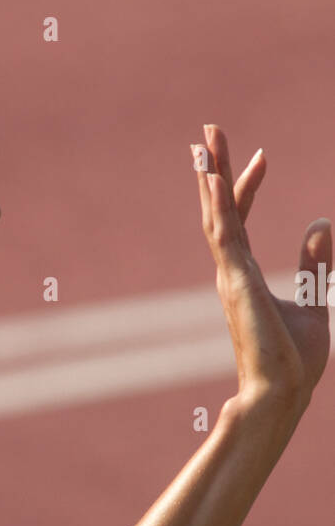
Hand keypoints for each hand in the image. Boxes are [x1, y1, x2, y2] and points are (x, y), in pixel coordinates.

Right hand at [194, 125, 330, 417]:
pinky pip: (224, 235)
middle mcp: (231, 273)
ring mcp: (230, 277)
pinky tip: (216, 177)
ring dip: (211, 177)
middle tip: (208, 132)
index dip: (247, 187)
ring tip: (205, 142)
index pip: (240, 221)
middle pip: (218, 210)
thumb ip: (313, 263)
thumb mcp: (313, 299)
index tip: (262, 156)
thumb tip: (319, 223)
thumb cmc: (294, 361)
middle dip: (214, 171)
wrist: (283, 393)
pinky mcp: (236, 282)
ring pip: (215, 216)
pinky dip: (220, 204)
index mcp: (244, 277)